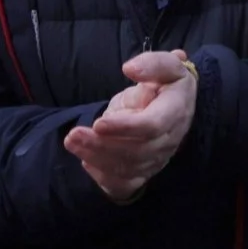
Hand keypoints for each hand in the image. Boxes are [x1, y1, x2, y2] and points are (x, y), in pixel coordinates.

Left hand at [65, 49, 197, 203]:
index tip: (98, 122)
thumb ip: (153, 64)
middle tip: (73, 133)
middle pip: (136, 152)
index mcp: (176, 113)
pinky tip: (85, 161)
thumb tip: (130, 68)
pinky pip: (123, 184)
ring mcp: (156, 160)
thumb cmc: (166, 84)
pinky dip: (102, 176)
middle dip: (102, 145)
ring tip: (71, 141)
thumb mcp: (167, 66)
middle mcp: (169, 141)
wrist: (174, 106)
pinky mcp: (144, 172)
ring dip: (95, 157)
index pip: (153, 127)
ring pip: (127, 169)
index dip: (125, 128)